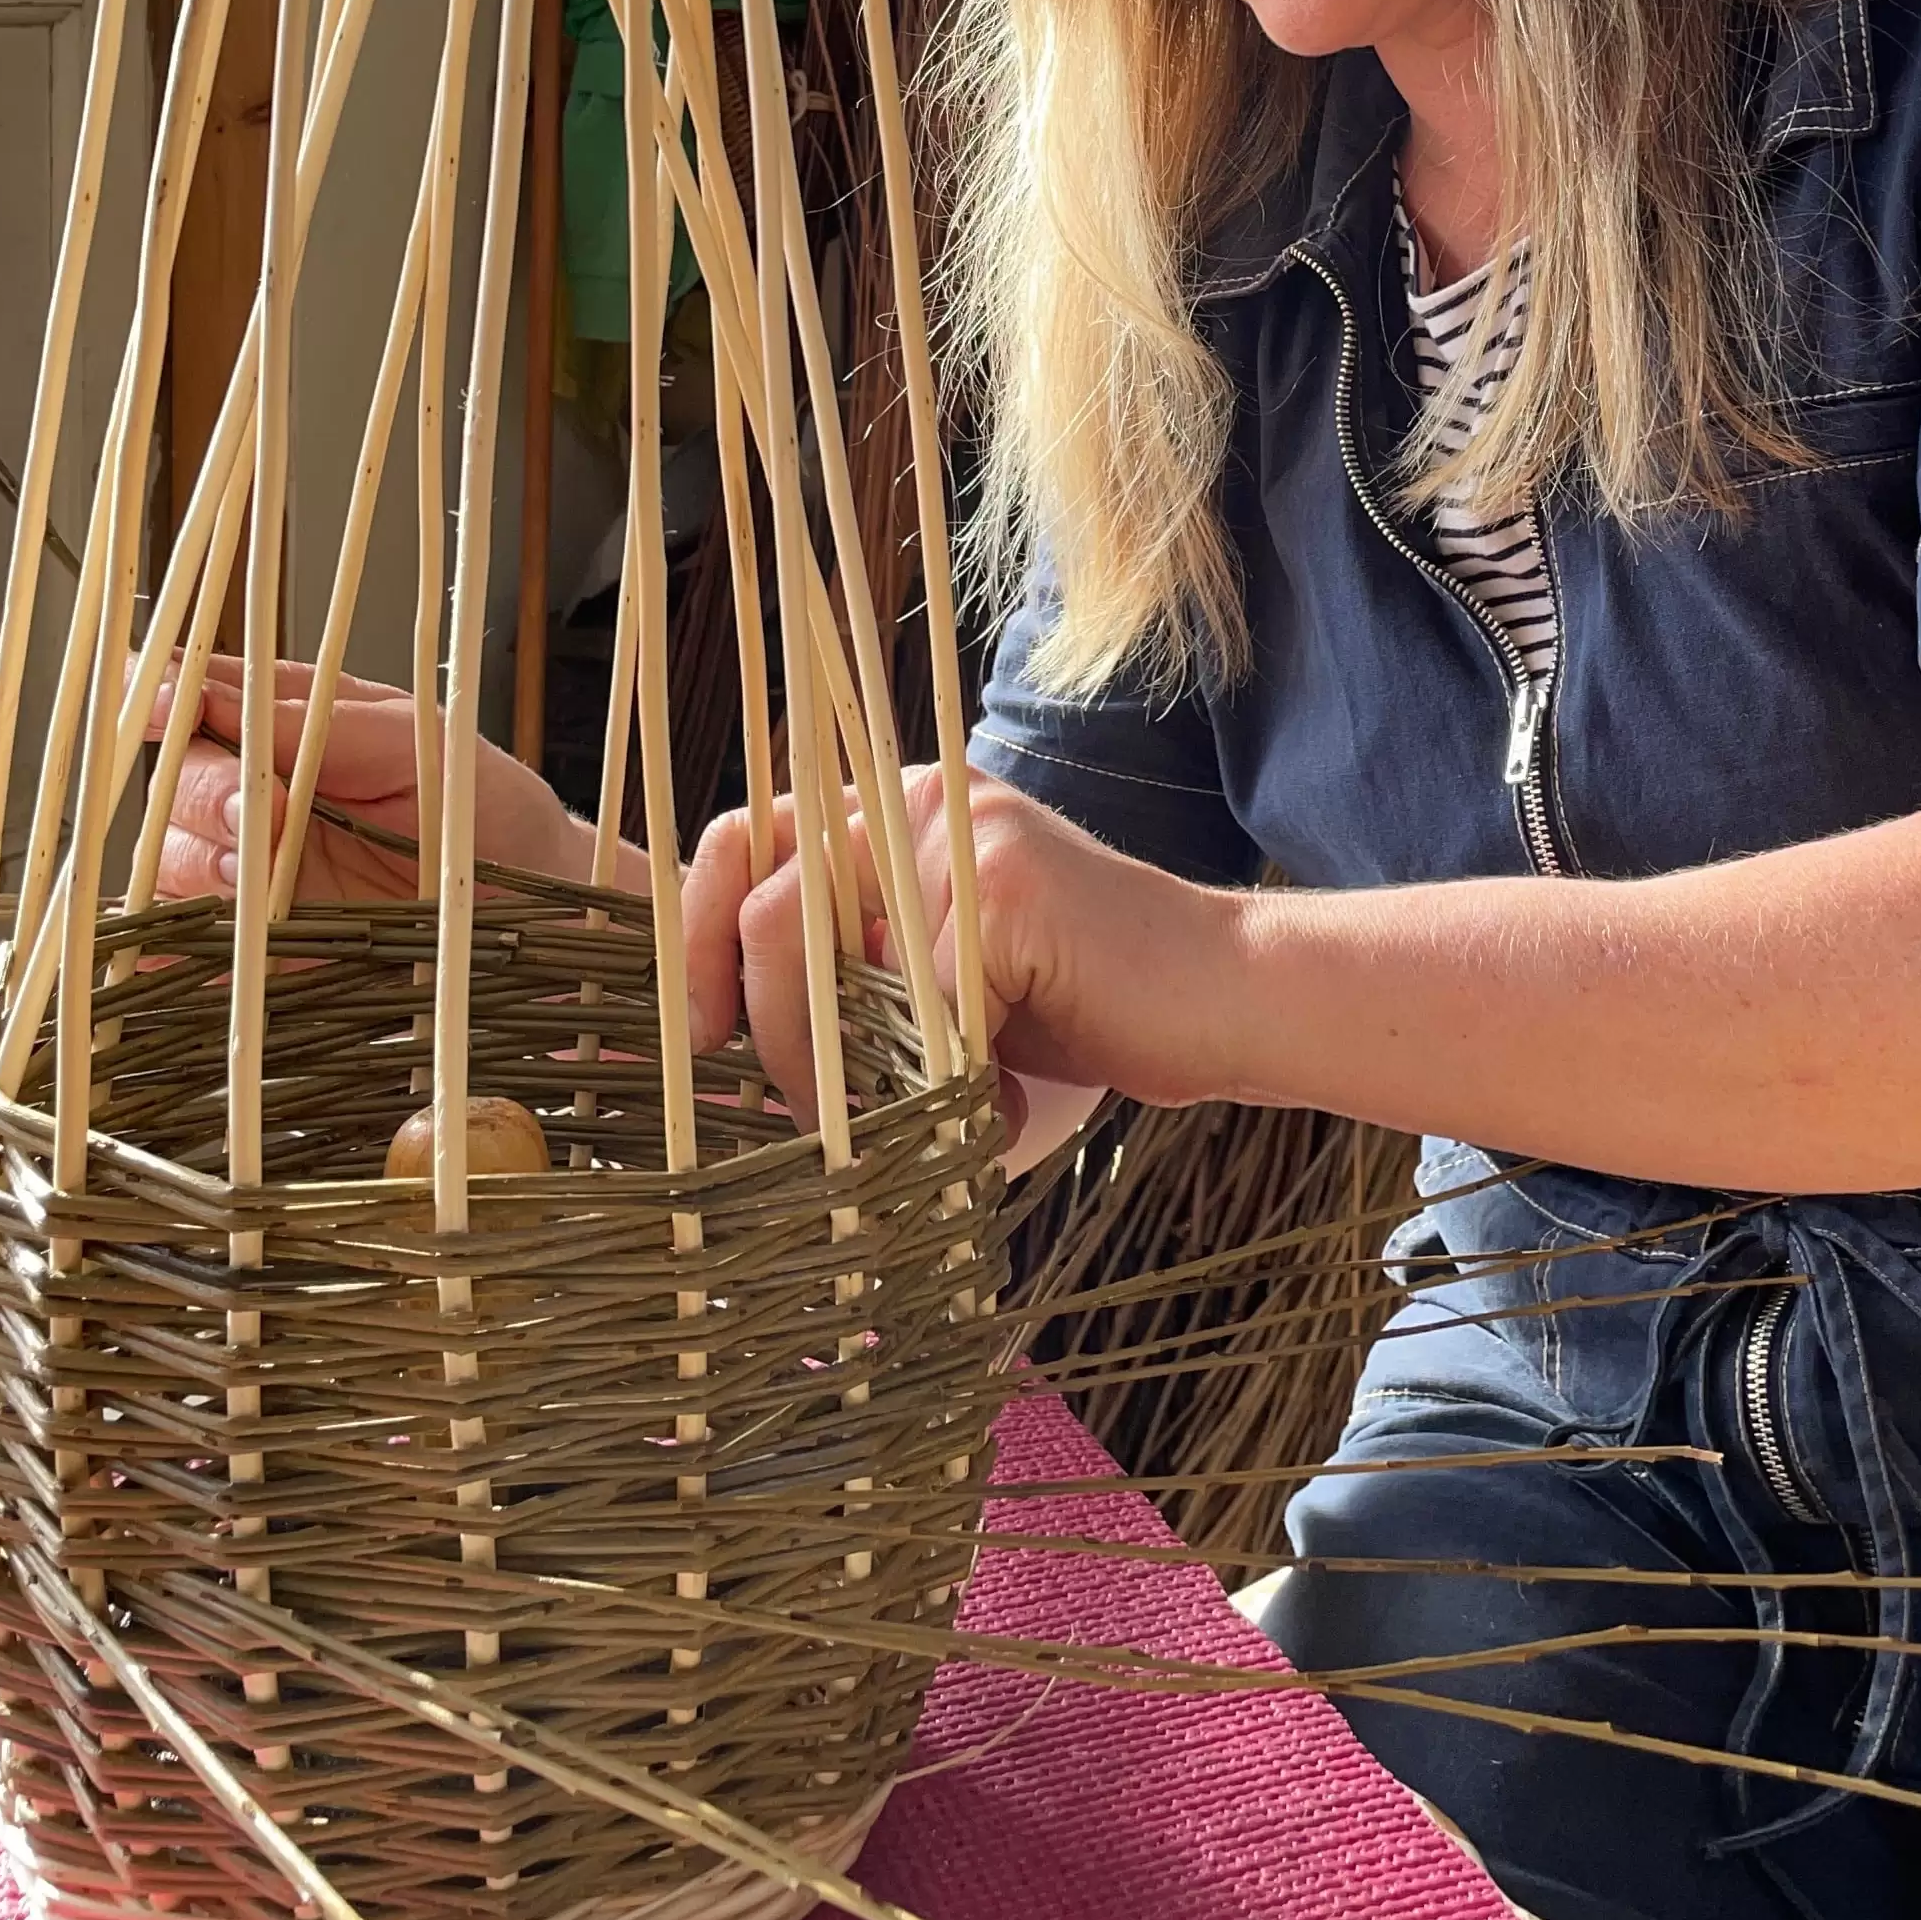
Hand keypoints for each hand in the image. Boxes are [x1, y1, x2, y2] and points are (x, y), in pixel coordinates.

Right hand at [151, 656, 585, 907]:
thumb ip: (321, 722)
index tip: (164, 710)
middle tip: (269, 812)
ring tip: (261, 880)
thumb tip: (223, 698)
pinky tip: (168, 953)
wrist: (531, 899)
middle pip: (173, 780)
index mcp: (284, 719)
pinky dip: (166, 948)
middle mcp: (252, 788)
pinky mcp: (253, 941)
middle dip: (206, 790)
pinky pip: (184, 944)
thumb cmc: (478, 802)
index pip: (191, 693)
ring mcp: (248, 867)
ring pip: (169, 859)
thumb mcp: (415, 741)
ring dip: (204, 866)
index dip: (159, 697)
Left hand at [711, 765, 1233, 1138]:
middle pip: (762, 913)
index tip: (701, 1039)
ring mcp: (960, 837)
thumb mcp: (932, 990)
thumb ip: (838, 987)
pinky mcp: (1003, 889)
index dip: (693, 943)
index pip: (737, 845)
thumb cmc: (1075, 1009)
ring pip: (820, 965)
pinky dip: (949, 1092)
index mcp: (888, 812)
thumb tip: (705, 1043)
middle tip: (830, 1118)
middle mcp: (913, 801)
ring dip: (850, 1076)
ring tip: (925, 1117)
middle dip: (777, 1040)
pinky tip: (1001, 1108)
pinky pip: (914, 1019)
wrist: (1227, 996)